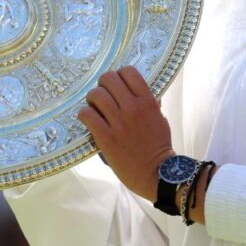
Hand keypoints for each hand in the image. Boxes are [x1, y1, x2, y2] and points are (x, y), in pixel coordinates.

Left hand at [78, 66, 173, 201]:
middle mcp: (133, 108)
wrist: (156, 173)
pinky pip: (87, 115)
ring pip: (96, 94)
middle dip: (103, 85)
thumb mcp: (160, 120)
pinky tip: (88, 120)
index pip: (129, 72)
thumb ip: (153, 105)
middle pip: (109, 79)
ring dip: (92, 99)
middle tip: (103, 96)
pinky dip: (84, 114)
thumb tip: (150, 94)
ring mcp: (119, 122)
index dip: (119, 75)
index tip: (117, 85)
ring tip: (94, 108)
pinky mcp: (106, 138)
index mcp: (148, 101)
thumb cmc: (159, 146)